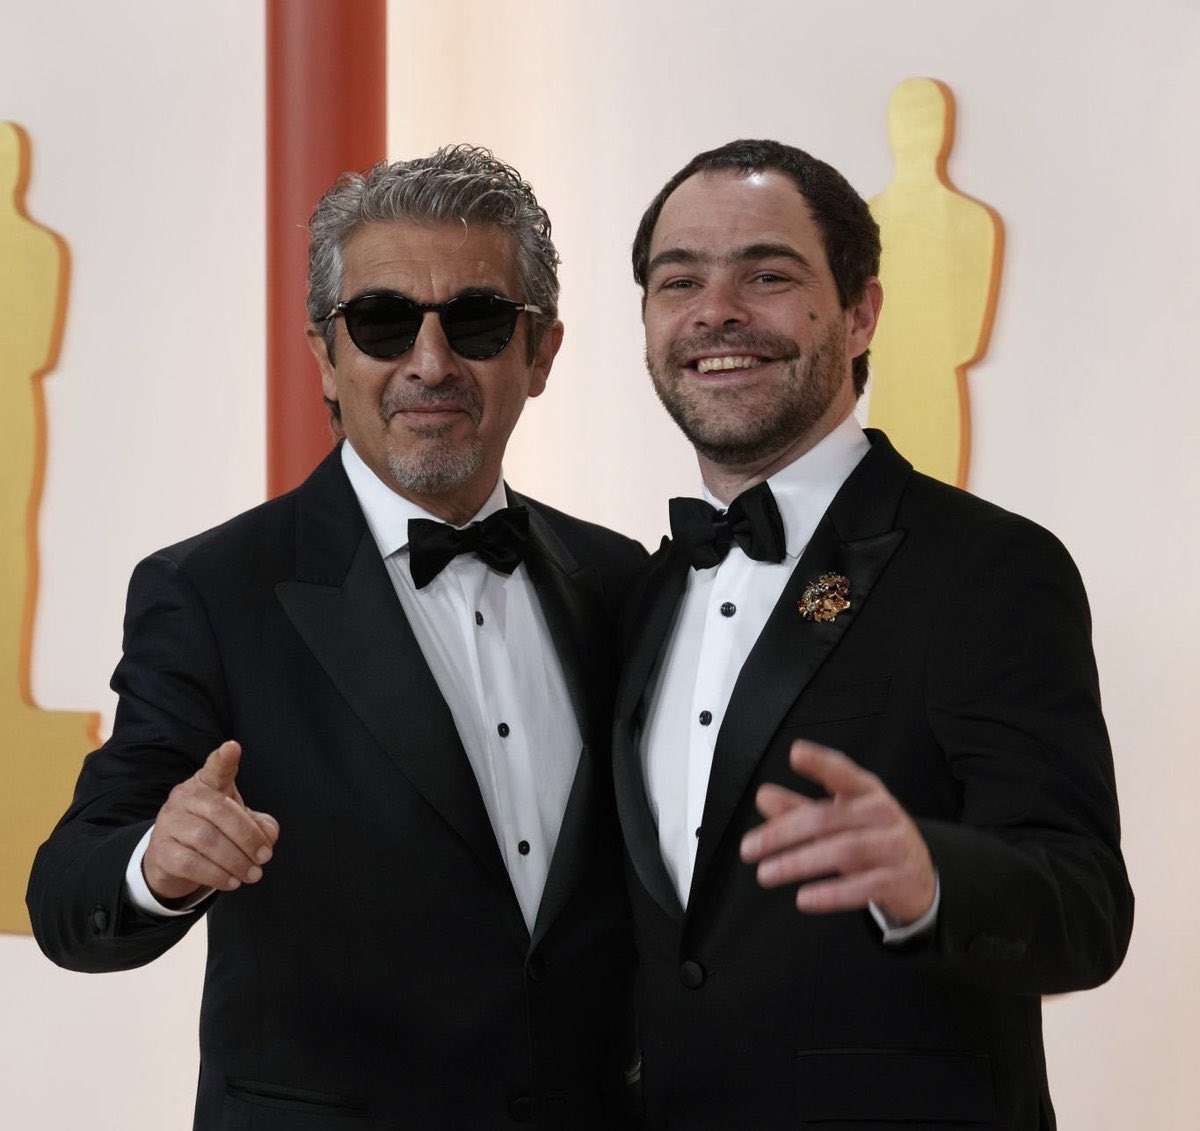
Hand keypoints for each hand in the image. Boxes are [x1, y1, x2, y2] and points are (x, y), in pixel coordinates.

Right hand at [142, 740, 278, 904]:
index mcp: (206, 784)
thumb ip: (259, 824)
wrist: (172, 858)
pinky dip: (217, 875)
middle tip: (265, 857)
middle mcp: (184, 798)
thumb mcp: (239, 823)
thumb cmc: (213, 830)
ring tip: (253, 874)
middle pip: (221, 812)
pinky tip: (232, 882)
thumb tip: (268, 835)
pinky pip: (191, 864)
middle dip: (248, 837)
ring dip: (236, 860)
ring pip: (207, 840)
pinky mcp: (161, 851)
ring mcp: (168, 823)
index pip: (215, 769)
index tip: (232, 748)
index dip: (224, 759)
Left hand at [739, 740, 934, 924]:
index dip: (820, 762)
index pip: (842, 771)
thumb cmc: (870, 838)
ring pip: (843, 850)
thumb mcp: (839, 820)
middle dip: (783, 833)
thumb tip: (762, 796)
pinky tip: (804, 898)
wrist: (921, 876)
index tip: (795, 753)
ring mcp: (894, 846)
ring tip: (766, 874)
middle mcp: (882, 813)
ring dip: (799, 863)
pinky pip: (863, 887)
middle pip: (827, 818)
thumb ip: (800, 808)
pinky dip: (831, 894)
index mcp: (866, 791)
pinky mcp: (898, 879)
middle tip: (748, 848)